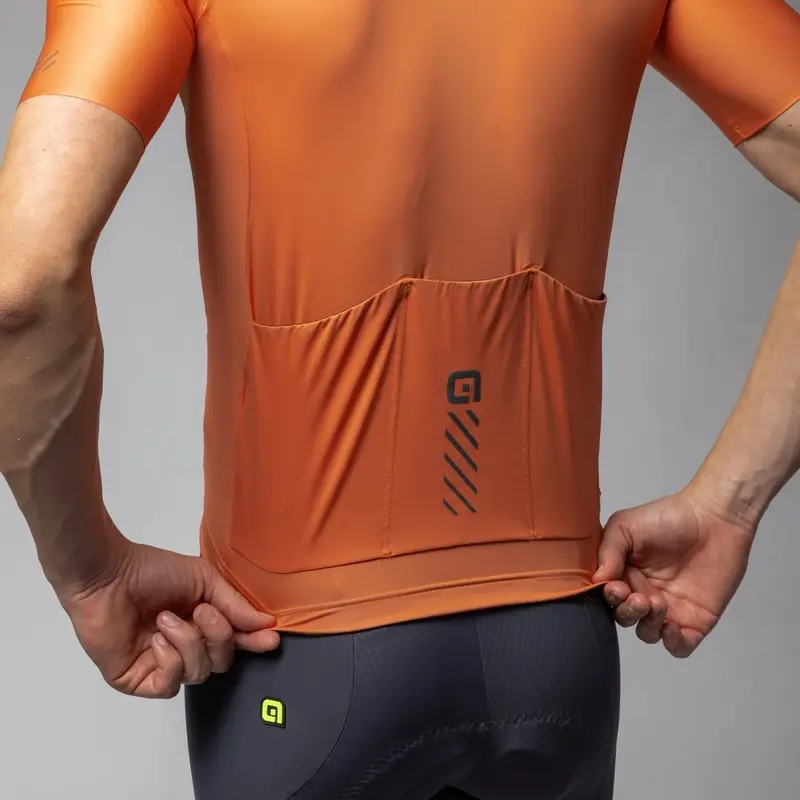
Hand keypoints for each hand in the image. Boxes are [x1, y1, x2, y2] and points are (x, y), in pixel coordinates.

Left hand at [56, 536, 279, 697]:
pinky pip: (170, 685)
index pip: (234, 640)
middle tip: (202, 612)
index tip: (272, 638)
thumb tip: (267, 623)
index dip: (253, 641)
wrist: (109, 576)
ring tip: (166, 619)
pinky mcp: (138, 681)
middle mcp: (184, 646)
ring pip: (198, 674)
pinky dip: (169, 660)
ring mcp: (161, 666)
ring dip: (188, 643)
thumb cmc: (153, 571)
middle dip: (218, 636)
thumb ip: (234, 604)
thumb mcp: (203, 580)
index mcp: (200, 622)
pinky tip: (156, 639)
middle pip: (221, 661)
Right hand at [592, 489, 755, 656]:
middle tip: (639, 597)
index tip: (616, 587)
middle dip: (627, 612)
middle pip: (625, 618)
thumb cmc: (666, 518)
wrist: (713, 517)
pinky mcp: (695, 620)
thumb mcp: (625, 525)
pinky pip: (679, 647)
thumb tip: (597, 581)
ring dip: (647, 624)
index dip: (608, 597)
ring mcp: (669, 609)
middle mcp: (643, 594)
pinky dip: (672, 644)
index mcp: (623, 574)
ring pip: (648, 633)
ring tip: (657, 603)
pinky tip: (671, 627)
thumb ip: (608, 550)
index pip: (607, 597)